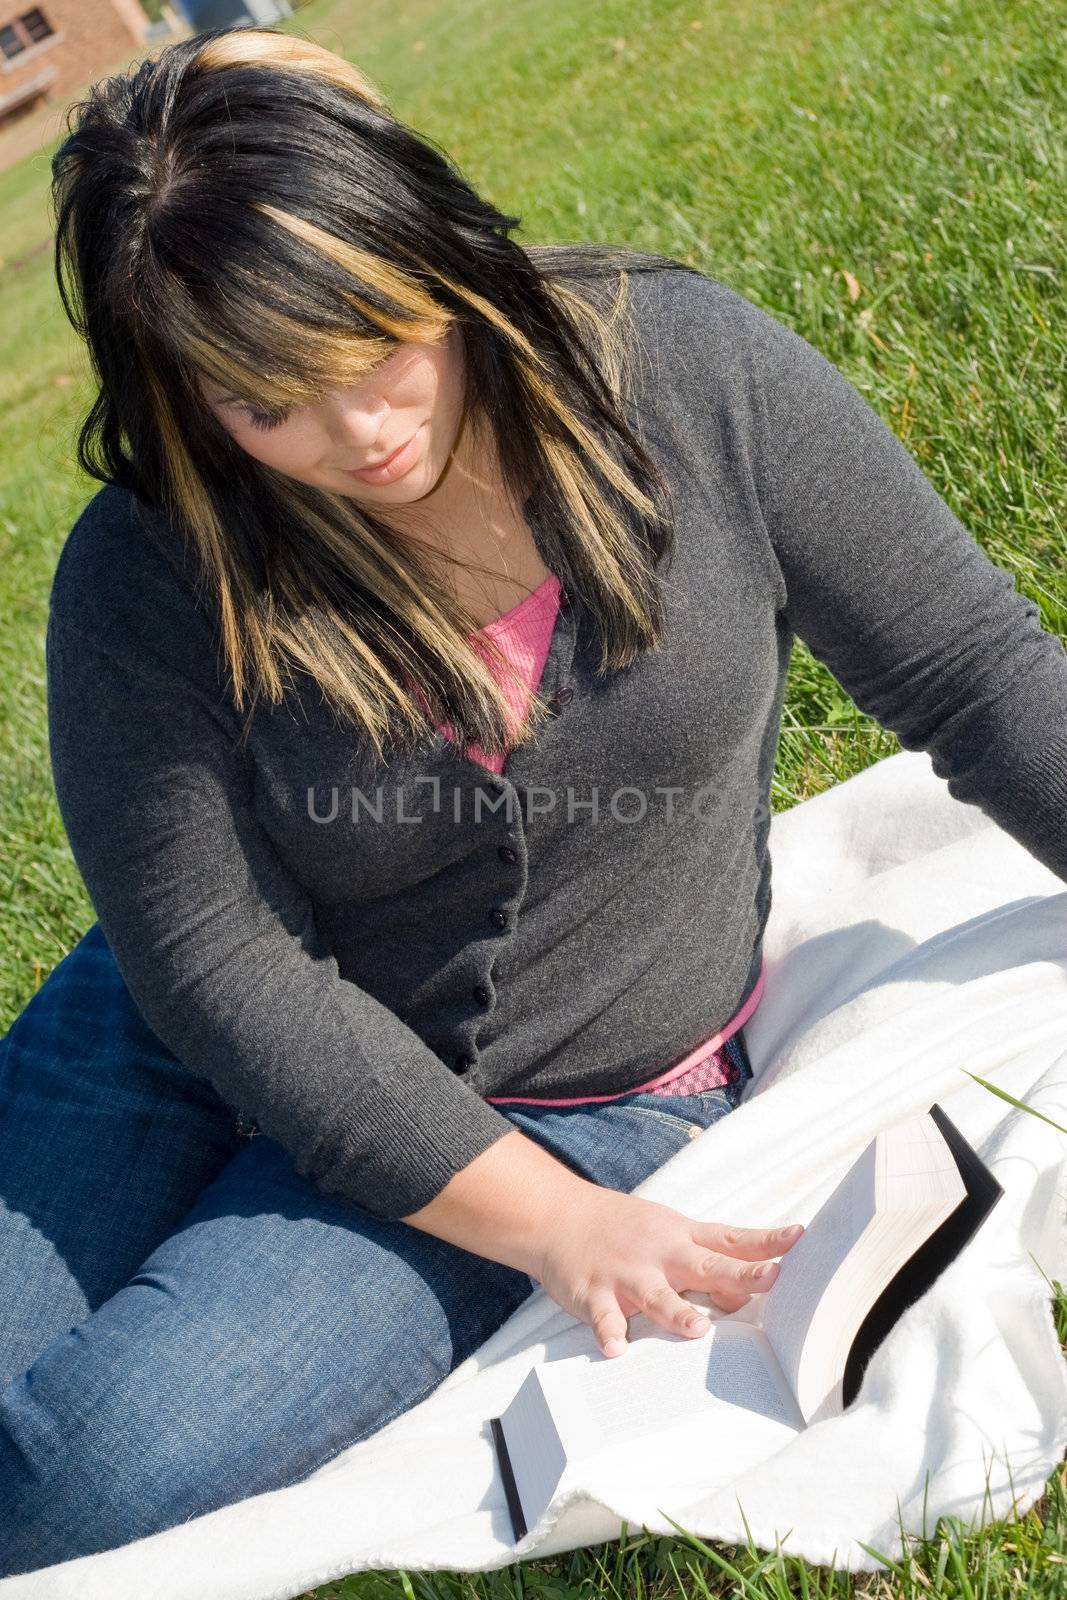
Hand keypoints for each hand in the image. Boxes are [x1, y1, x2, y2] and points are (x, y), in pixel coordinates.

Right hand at [533, 1185, 803, 1357]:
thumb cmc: (625, 1229)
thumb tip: (752, 1290)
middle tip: (772, 1279)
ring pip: (656, 1295)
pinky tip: (616, 1348)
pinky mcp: (592, 1291)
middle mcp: (660, 1253)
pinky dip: (608, 1331)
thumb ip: (709, 1259)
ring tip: (698, 1329)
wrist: (557, 1215)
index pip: (731, 1239)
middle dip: (739, 1275)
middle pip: (705, 1265)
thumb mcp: (669, 1231)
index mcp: (681, 1237)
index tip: (800, 1239)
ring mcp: (626, 1272)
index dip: (766, 1241)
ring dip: (677, 1311)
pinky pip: (602, 1316)